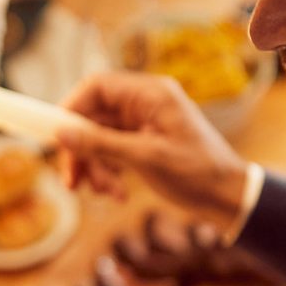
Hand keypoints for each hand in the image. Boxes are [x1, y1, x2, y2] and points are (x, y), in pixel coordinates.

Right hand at [57, 73, 250, 227]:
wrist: (229, 198)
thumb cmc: (198, 173)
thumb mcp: (146, 158)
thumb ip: (102, 144)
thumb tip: (61, 134)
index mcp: (151, 94)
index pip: (97, 87)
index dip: (71, 108)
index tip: (56, 137)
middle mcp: (145, 103)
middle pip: (93, 116)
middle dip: (81, 149)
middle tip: (72, 181)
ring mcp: (144, 123)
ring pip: (99, 137)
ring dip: (94, 165)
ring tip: (105, 192)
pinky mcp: (144, 143)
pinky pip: (112, 151)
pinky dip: (108, 171)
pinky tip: (117, 193)